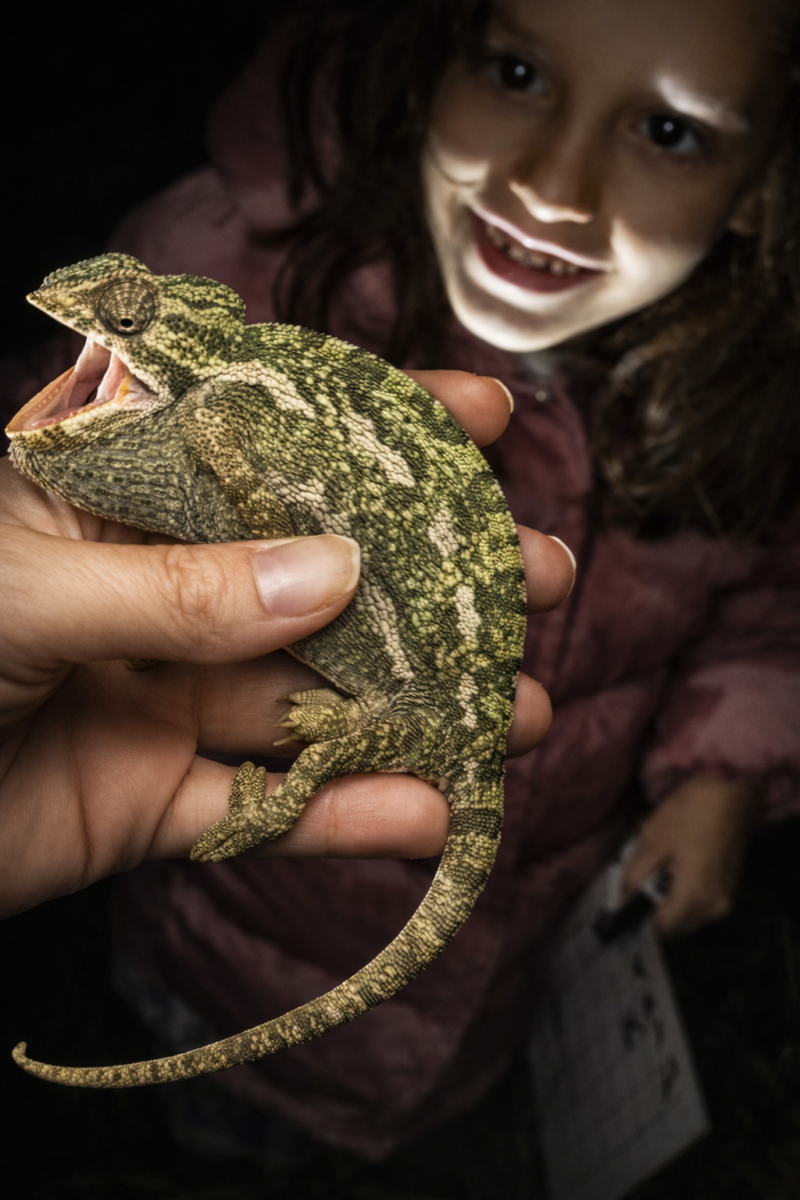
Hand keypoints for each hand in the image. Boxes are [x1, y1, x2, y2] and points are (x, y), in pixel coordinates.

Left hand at [0, 371, 574, 916]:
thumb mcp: (21, 590)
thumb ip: (173, 589)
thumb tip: (332, 576)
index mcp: (106, 499)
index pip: (258, 440)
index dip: (371, 423)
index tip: (481, 414)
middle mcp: (151, 589)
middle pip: (314, 574)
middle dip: (430, 577)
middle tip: (536, 574)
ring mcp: (157, 696)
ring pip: (308, 699)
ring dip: (416, 710)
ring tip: (522, 711)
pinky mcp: (151, 801)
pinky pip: (261, 810)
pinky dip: (343, 817)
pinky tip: (433, 814)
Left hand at [622, 773, 760, 937]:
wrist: (731, 789)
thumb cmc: (689, 812)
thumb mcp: (652, 842)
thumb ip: (634, 878)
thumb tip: (621, 901)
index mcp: (695, 900)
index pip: (659, 930)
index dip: (636, 922)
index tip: (619, 910)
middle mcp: (714, 908)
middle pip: (675, 928)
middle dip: (651, 913)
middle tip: (632, 888)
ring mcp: (725, 899)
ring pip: (687, 916)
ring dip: (666, 904)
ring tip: (650, 876)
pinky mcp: (729, 888)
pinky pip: (699, 904)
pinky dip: (681, 895)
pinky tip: (670, 871)